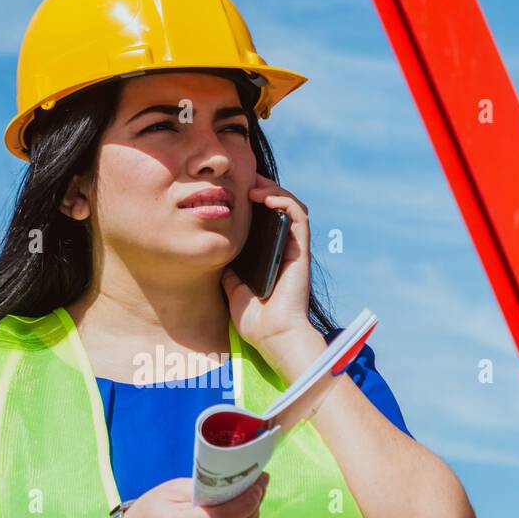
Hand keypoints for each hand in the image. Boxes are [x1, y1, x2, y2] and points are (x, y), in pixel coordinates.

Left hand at [220, 172, 311, 354]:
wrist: (272, 336)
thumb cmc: (255, 320)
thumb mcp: (233, 288)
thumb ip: (229, 270)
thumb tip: (217, 254)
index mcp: (270, 256)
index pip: (265, 220)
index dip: (252, 201)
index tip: (232, 192)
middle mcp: (285, 249)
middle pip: (278, 208)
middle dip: (261, 188)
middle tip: (241, 181)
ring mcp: (295, 248)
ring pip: (291, 206)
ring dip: (273, 190)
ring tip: (252, 186)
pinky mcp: (301, 249)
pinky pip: (298, 216)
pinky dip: (283, 200)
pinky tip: (265, 197)